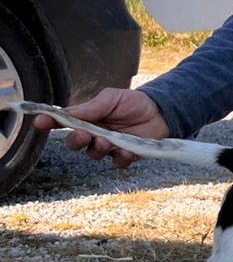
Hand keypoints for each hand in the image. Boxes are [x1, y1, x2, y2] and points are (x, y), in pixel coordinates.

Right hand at [33, 88, 168, 168]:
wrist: (161, 112)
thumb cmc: (134, 102)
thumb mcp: (112, 98)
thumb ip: (92, 107)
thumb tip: (69, 114)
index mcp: (88, 118)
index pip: (64, 122)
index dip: (50, 123)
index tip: (40, 122)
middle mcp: (95, 133)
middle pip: (75, 143)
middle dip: (76, 140)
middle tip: (84, 135)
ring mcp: (110, 146)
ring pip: (94, 154)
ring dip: (97, 149)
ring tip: (107, 142)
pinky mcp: (125, 155)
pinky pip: (117, 163)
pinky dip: (120, 158)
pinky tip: (126, 151)